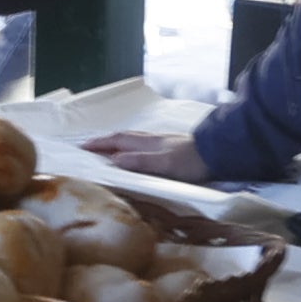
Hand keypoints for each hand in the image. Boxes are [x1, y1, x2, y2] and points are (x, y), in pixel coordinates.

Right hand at [86, 126, 209, 182]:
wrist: (218, 154)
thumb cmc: (191, 161)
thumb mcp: (163, 164)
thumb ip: (139, 161)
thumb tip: (114, 160)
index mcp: (146, 143)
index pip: (116, 141)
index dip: (99, 144)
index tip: (82, 147)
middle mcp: (151, 140)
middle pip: (122, 137)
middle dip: (104, 141)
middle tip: (89, 146)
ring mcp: (161, 142)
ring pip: (133, 139)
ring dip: (117, 143)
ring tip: (108, 148)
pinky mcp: (170, 147)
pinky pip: (142, 145)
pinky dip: (132, 147)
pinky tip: (137, 153)